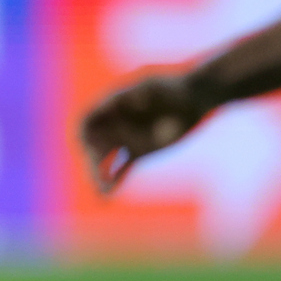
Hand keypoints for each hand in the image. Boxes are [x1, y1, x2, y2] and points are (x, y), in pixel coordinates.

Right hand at [78, 71, 210, 194]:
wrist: (195, 96)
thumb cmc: (177, 87)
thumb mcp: (160, 86)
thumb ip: (147, 92)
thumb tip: (134, 100)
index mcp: (112, 105)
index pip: (87, 122)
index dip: (84, 135)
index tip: (90, 148)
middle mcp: (114, 122)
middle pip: (93, 144)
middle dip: (92, 161)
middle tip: (98, 177)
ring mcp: (126, 137)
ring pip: (104, 159)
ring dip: (98, 174)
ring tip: (101, 192)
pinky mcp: (139, 150)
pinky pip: (121, 167)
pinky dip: (114, 180)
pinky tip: (108, 194)